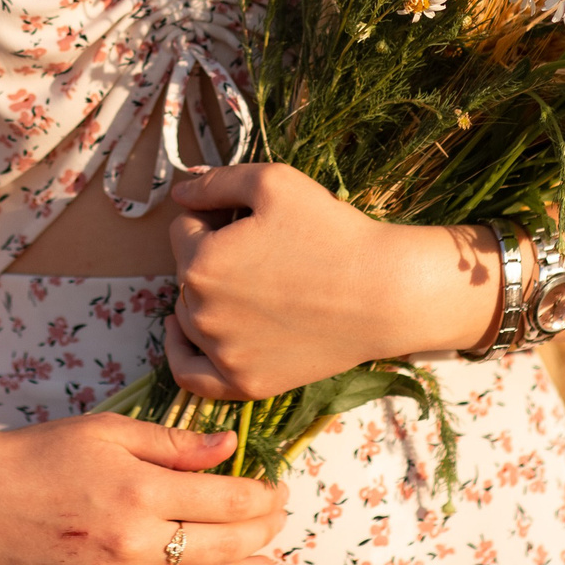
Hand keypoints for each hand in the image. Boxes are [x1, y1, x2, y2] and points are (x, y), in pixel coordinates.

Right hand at [0, 413, 287, 564]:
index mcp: (140, 491)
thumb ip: (172, 445)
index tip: (276, 490)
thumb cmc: (37, 455)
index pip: (229, 502)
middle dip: (260, 535)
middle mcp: (132, 545)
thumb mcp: (107, 433)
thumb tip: (230, 447)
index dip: (262, 498)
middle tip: (276, 523)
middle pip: (223, 548)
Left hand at [164, 164, 497, 399]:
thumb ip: (215, 182)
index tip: (247, 220)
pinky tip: (184, 334)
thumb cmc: (332, 233)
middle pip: (184, 272)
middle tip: (262, 250)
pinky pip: (191, 375)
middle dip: (210, 254)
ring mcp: (223, 353)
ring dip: (206, 296)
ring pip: (188, 316)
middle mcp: (202, 313)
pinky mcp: (246, 382)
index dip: (213, 216)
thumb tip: (180, 190)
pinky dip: (181, 354)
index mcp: (200, 262)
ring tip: (252, 283)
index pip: (182, 228)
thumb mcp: (273, 182)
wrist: (384, 293)